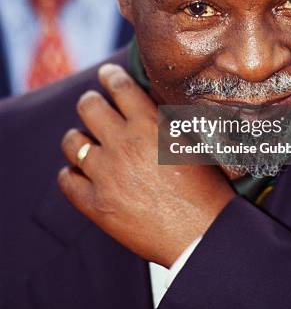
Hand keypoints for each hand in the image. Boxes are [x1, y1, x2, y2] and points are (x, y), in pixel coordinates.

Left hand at [58, 64, 234, 266]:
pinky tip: (78, 172)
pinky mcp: (96, 205)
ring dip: (77, 137)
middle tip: (92, 103)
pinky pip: (67, 181)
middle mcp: (122, 144)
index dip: (110, 76)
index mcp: (148, 125)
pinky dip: (70, 173)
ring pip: (72, 142)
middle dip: (90, 100)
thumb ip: (164, 121)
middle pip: (89, 106)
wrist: (202, 234)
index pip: (120, 87)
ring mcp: (105, 175)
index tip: (107, 74)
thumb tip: (146, 104)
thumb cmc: (206, 188)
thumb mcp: (190, 143)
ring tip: (83, 139)